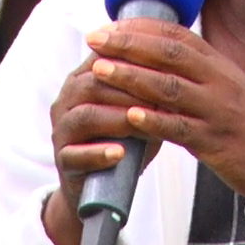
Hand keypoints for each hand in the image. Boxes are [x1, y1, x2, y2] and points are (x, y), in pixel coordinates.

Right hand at [43, 46, 168, 244]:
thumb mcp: (139, 110)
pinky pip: (75, 155)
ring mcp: (62, 130)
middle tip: (161, 96)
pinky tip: (119, 154)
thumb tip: (182, 69)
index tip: (165, 65)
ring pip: (85, 116)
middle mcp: (68, 100)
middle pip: (94, 84)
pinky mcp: (62, 160)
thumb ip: (151, 89)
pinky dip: (98, 154)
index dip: (134, 60)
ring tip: (142, 123)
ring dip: (118, 118)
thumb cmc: (125, 139)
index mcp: (84, 79)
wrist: (100, 185)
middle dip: (129, 88)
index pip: (105, 59)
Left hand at [84, 19, 244, 199]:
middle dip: (129, 45)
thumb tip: (155, 56)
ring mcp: (218, 111)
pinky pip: (180, 129)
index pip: (178, 35)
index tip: (111, 26)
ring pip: (170, 88)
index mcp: (220, 66)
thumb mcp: (226, 88)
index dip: (141, 28)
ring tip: (100, 70)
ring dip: (131, 77)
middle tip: (95, 39)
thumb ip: (195, 71)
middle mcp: (220, 82)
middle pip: (170, 54)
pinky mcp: (216, 143)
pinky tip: (130, 116)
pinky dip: (154, 121)